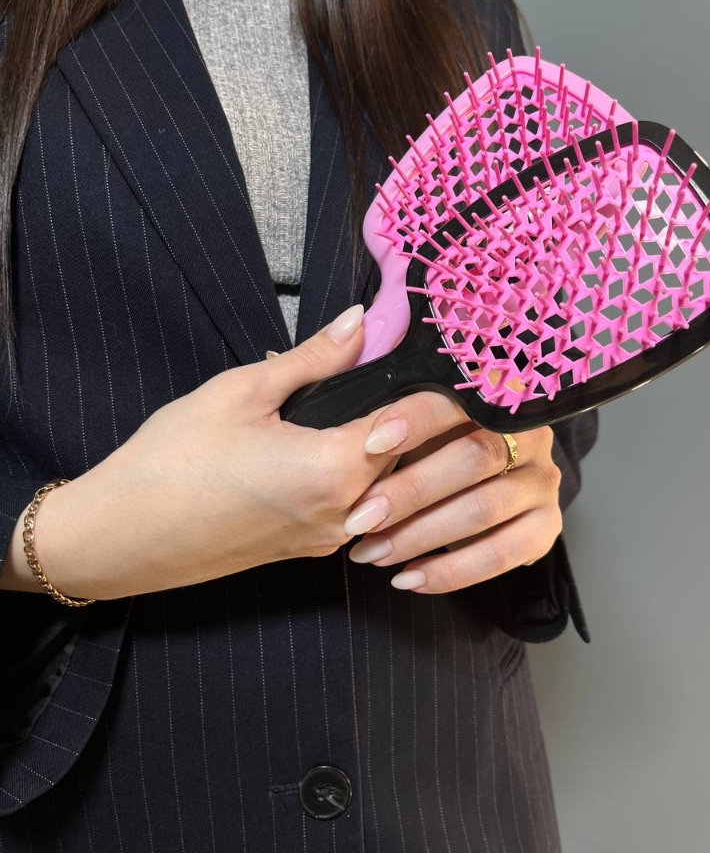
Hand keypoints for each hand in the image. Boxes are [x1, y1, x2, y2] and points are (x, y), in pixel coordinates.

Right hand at [1, 305, 402, 598]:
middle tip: (388, 369)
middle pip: (408, 456)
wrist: (121, 536)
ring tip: (358, 404)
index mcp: (336, 469)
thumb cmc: (172, 459)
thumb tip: (362, 322)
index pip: (413, 421)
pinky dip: (358, 475)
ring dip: (384, 447)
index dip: (423, 385)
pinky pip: (356, 507)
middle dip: (408, 414)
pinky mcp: (308, 551)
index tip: (420, 355)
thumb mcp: (242, 392)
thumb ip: (314, 359)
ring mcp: (328, 540)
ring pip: (386, 486)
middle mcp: (346, 514)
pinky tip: (325, 445)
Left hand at [343, 394, 562, 592]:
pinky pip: (502, 554)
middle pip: (474, 458)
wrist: (466, 486)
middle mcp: (530, 433)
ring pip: (483, 509)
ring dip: (420, 536)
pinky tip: (408, 578)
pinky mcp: (544, 525)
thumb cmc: (420, 440)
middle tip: (360, 517)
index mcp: (496, 393)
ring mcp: (542, 481)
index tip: (370, 443)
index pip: (461, 398)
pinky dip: (451, 571)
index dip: (417, 418)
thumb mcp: (398, 407)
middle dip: (410, 491)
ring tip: (370, 552)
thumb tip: (356, 325)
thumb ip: (379, 376)